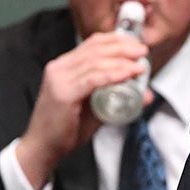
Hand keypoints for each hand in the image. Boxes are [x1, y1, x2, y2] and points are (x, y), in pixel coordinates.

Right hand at [16, 31, 147, 189]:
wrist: (44, 148)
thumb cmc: (67, 129)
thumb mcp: (97, 107)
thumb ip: (118, 98)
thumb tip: (145, 95)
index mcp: (65, 66)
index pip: (92, 43)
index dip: (117, 41)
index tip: (137, 45)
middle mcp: (60, 67)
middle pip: (96, 49)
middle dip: (123, 47)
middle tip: (142, 52)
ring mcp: (59, 78)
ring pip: (96, 62)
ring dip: (121, 62)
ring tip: (139, 67)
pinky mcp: (63, 93)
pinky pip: (93, 79)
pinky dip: (113, 75)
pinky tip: (127, 75)